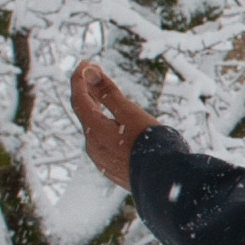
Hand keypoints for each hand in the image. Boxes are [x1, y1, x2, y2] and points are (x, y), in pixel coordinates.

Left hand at [70, 58, 155, 187]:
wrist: (166, 182)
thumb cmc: (151, 145)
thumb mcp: (130, 113)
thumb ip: (108, 93)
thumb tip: (89, 72)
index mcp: (94, 131)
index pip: (79, 99)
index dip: (79, 79)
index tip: (85, 62)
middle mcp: (93, 147)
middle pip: (85, 114)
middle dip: (89, 91)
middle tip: (95, 74)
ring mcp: (102, 161)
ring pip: (94, 129)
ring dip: (97, 109)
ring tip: (104, 96)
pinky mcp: (113, 170)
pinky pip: (103, 142)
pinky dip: (106, 126)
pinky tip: (117, 125)